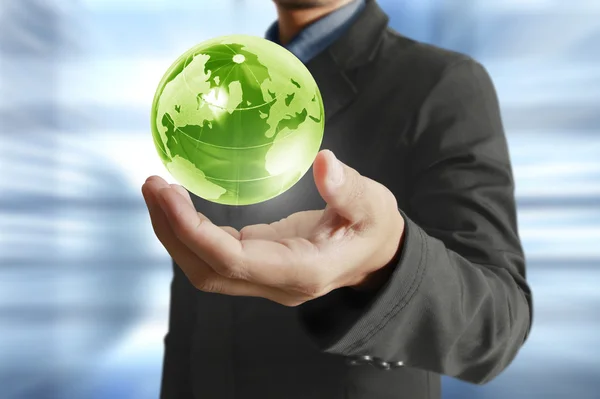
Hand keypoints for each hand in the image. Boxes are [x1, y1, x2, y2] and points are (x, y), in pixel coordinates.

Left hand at [142, 150, 404, 305]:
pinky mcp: (257, 266)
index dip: (195, 232)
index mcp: (301, 272)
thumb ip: (350, 189)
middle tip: (152, 186)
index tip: (168, 193)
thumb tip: (324, 161)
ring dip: (174, 232)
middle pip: (207, 272)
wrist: (373, 255)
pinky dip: (190, 230)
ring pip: (204, 268)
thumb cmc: (373, 228)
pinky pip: (213, 256)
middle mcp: (275, 284)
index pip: (233, 262)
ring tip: (156, 190)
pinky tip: (178, 202)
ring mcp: (263, 279)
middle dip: (172, 232)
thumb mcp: (373, 205)